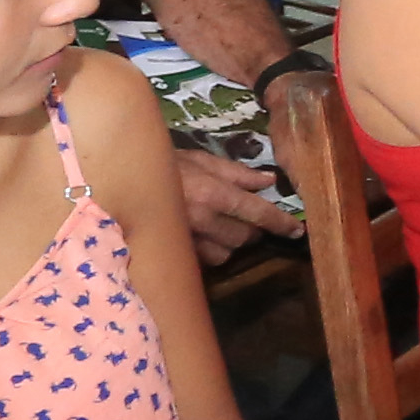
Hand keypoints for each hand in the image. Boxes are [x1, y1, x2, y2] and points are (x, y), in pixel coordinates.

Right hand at [172, 149, 305, 265]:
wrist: (122, 178)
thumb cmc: (165, 163)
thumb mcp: (202, 159)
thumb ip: (237, 173)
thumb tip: (269, 180)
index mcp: (212, 192)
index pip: (256, 212)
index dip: (280, 223)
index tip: (297, 230)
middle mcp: (201, 219)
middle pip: (244, 237)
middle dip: (254, 231)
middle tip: (252, 220)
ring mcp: (186, 239)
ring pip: (225, 254)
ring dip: (232, 244)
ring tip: (226, 228)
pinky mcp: (174, 251)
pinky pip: (203, 260)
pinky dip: (211, 251)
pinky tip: (207, 237)